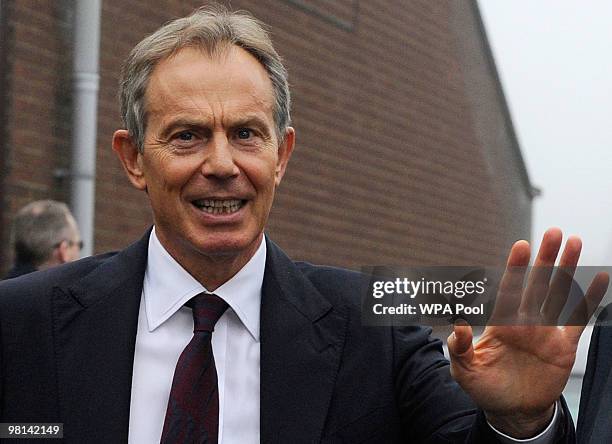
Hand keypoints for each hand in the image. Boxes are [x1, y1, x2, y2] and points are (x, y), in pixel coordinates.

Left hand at [447, 228, 608, 437]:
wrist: (512, 411)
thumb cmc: (484, 388)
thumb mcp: (464, 370)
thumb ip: (460, 347)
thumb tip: (458, 323)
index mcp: (501, 323)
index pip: (509, 290)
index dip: (515, 269)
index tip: (521, 246)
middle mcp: (525, 321)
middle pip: (537, 284)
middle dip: (546, 259)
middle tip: (554, 232)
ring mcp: (546, 331)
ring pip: (559, 293)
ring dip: (568, 269)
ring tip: (576, 242)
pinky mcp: (564, 346)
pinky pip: (578, 318)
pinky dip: (589, 299)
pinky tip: (598, 278)